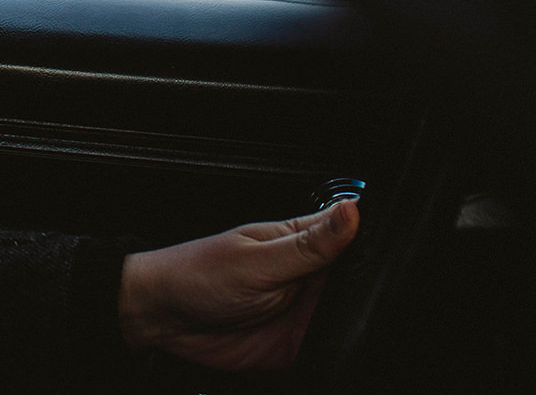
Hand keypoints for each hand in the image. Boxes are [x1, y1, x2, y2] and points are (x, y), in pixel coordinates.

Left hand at [118, 198, 359, 369]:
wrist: (161, 318)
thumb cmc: (196, 275)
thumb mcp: (257, 260)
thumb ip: (308, 244)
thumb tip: (351, 210)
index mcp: (298, 242)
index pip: (352, 237)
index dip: (375, 246)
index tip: (398, 256)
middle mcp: (307, 276)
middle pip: (361, 281)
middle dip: (372, 291)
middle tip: (370, 298)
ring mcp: (304, 311)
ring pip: (350, 318)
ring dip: (355, 321)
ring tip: (343, 320)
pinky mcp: (297, 343)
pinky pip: (330, 348)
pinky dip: (338, 349)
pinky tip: (336, 345)